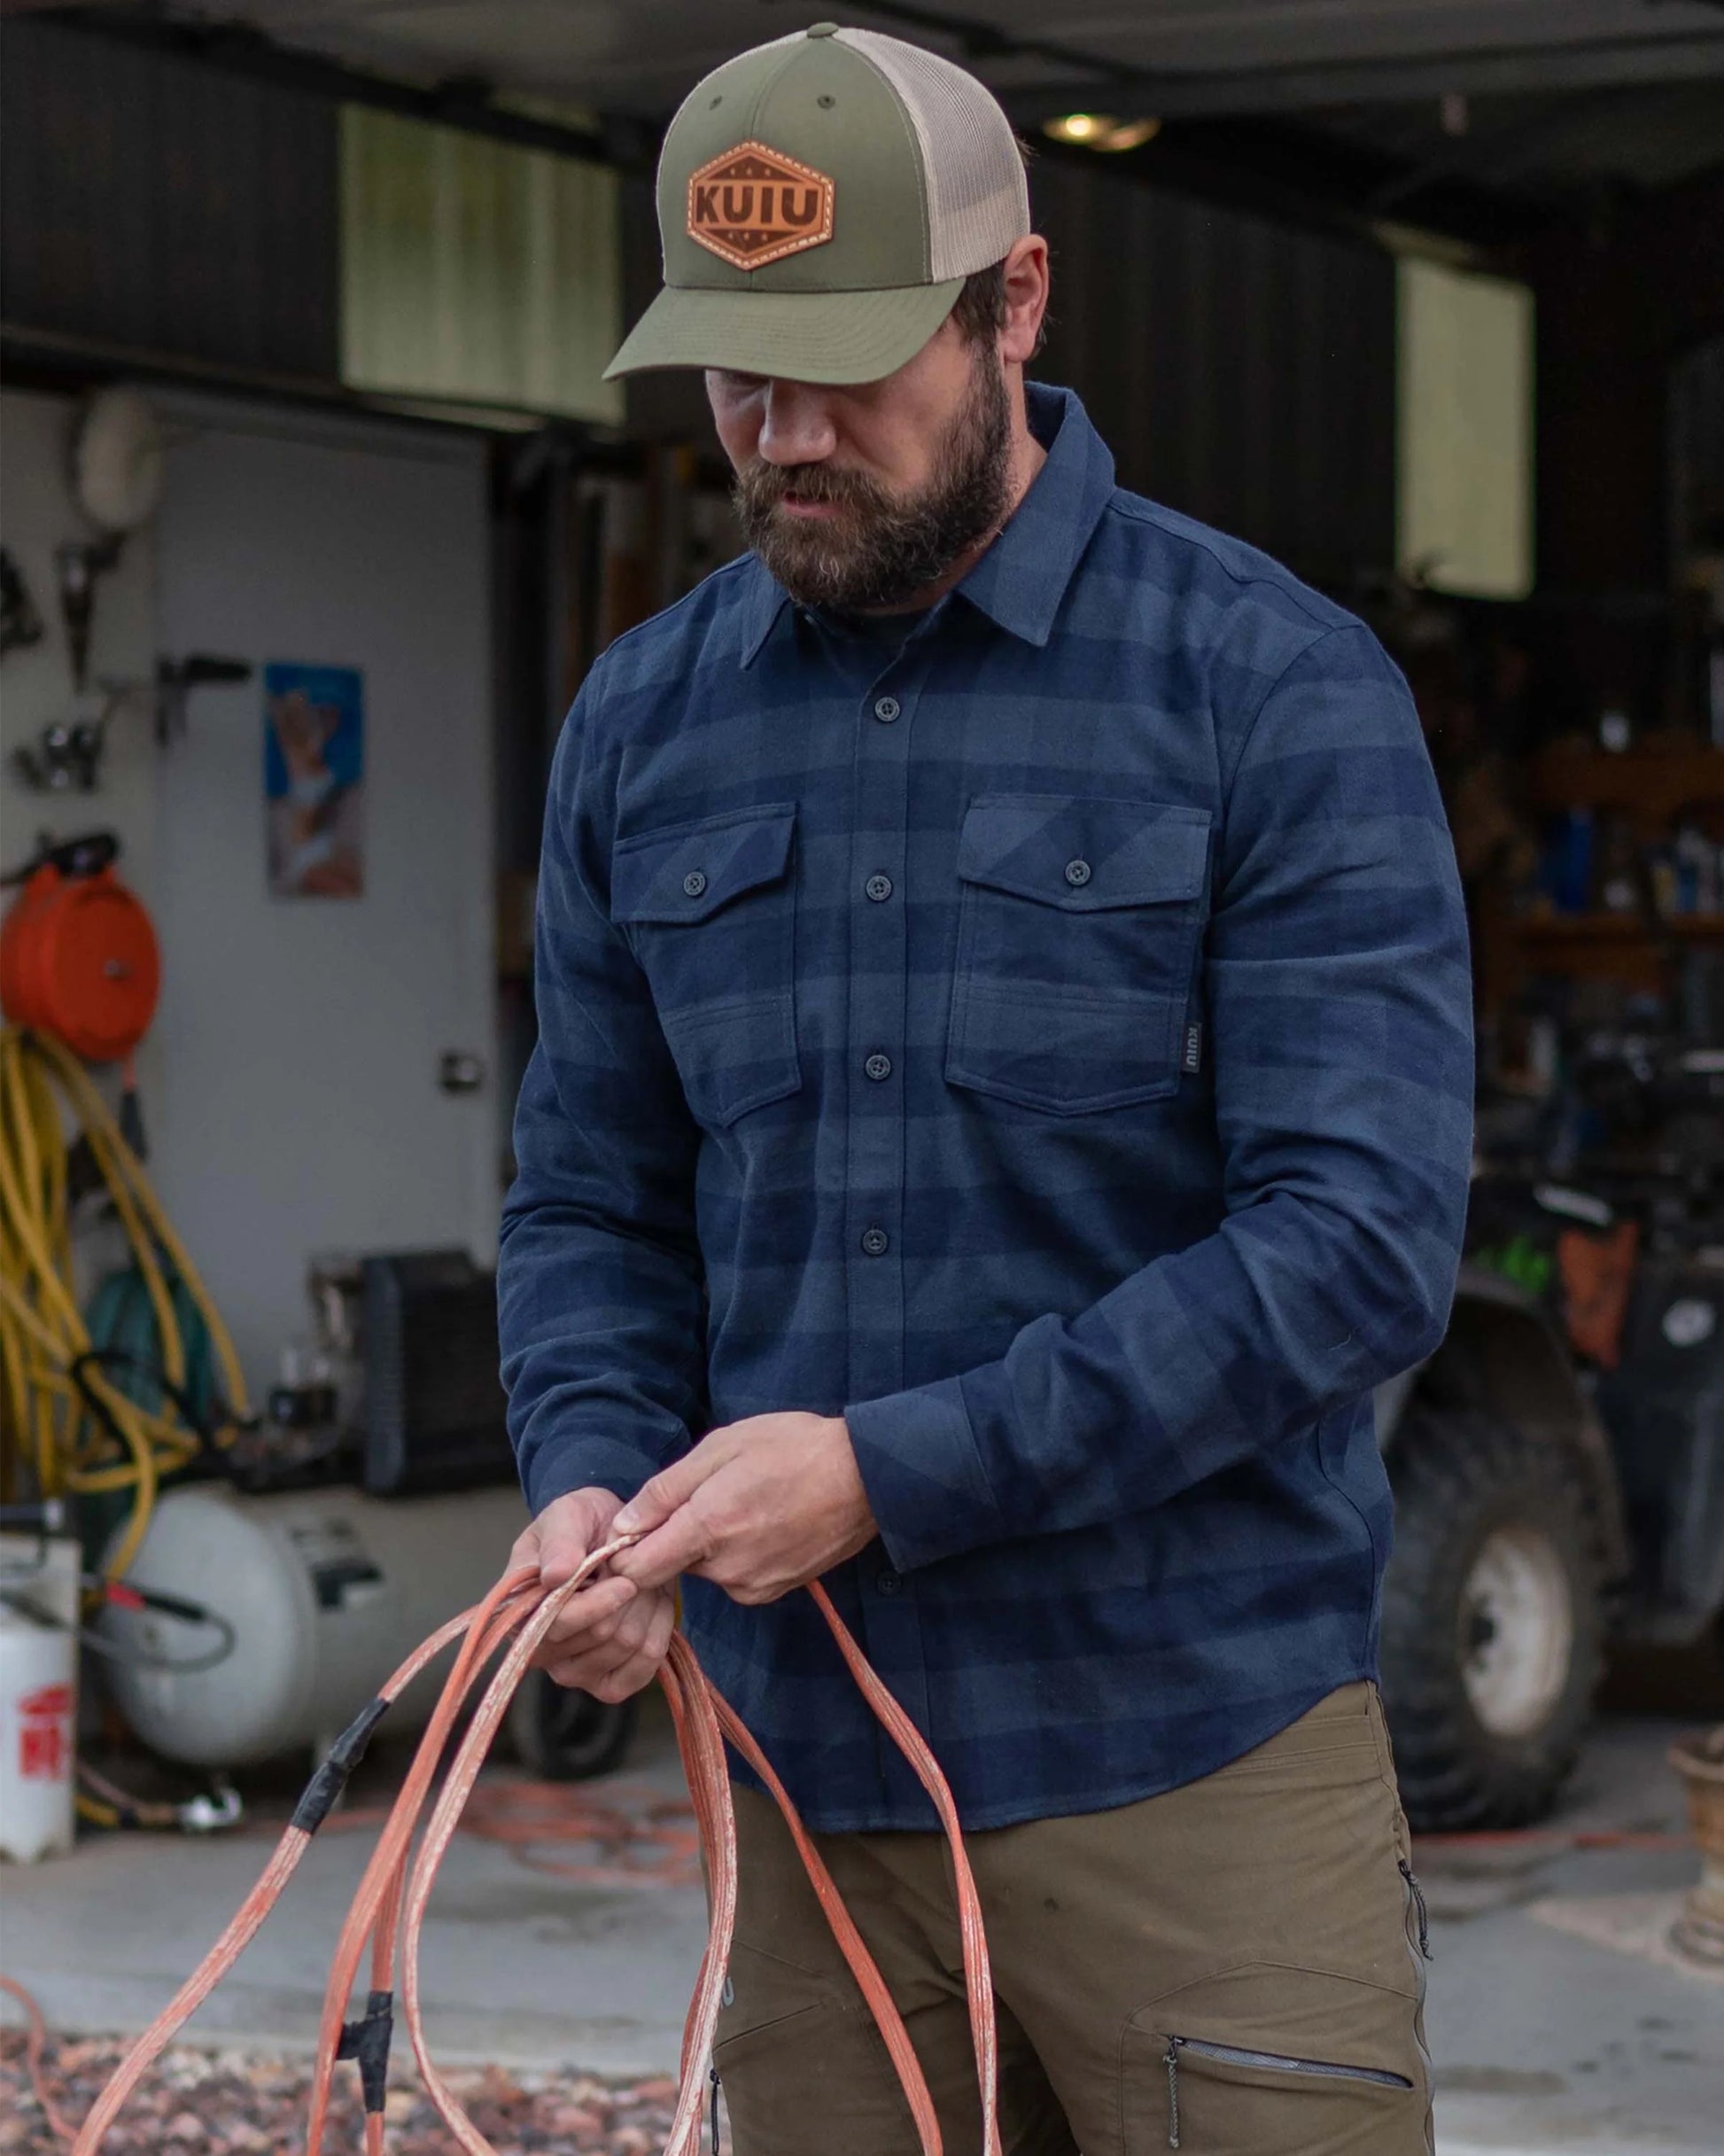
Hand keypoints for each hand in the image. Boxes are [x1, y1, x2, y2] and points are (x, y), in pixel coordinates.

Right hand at [509, 1487, 676, 1701]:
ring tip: (642, 1581)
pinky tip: (653, 1607)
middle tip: (636, 1569)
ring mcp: (573, 1671)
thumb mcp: (566, 1515)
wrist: (607, 1534)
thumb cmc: (579, 1525)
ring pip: (627, 1649)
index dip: (596, 1605)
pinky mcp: (605, 1683)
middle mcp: (540, 1650)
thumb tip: (555, 1576)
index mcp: (519, 1611)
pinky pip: (642, 1669)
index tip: (625, 1581)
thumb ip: (559, 1542)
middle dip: (629, 1598)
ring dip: (647, 1609)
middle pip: (600, 1637)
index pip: (556, 1625)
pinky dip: (658, 1633)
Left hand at [609, 1412, 876, 1604]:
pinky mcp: (775, 1593)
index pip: (636, 1570)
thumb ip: (665, 1490)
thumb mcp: (722, 1447)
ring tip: (746, 1503)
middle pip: (671, 1566)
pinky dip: (738, 1555)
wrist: (867, 1476)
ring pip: (705, 1571)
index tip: (634, 1526)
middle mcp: (727, 1569)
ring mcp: (754, 1586)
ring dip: (710, 1545)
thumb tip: (621, 1527)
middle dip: (675, 1536)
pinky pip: (735, 1577)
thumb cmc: (793, 1447)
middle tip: (708, 1495)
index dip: (624, 1551)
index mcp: (708, 1528)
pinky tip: (765, 1522)